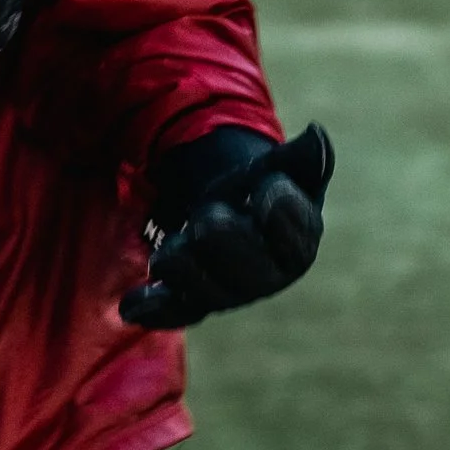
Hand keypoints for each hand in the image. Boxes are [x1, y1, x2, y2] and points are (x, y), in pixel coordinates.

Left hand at [120, 123, 333, 328]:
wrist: (229, 207)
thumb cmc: (260, 186)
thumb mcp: (283, 166)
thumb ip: (303, 156)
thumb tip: (317, 136)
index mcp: (299, 245)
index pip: (292, 232)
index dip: (277, 205)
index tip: (266, 183)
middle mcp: (266, 278)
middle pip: (244, 269)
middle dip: (220, 234)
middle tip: (207, 211)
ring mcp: (229, 295)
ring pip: (203, 291)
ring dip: (180, 262)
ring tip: (170, 246)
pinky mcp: (193, 303)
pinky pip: (174, 313)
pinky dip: (153, 309)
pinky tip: (132, 305)